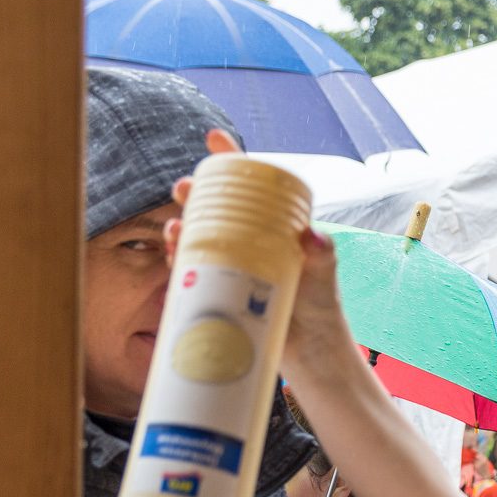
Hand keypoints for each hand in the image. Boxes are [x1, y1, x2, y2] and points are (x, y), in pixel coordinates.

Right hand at [164, 129, 354, 391]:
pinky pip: (194, 272)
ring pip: (200, 239)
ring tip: (175, 228)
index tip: (215, 141)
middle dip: (196, 195)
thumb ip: (323, 256)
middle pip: (217, 210)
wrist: (312, 355)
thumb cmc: (322, 309)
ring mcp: (235, 267)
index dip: (233, 162)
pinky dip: (179, 262)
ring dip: (181, 228)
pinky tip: (173, 256)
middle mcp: (252, 244)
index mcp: (277, 229)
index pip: (254, 188)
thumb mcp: (324, 278)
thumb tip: (315, 237)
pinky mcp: (222, 292)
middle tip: (183, 189)